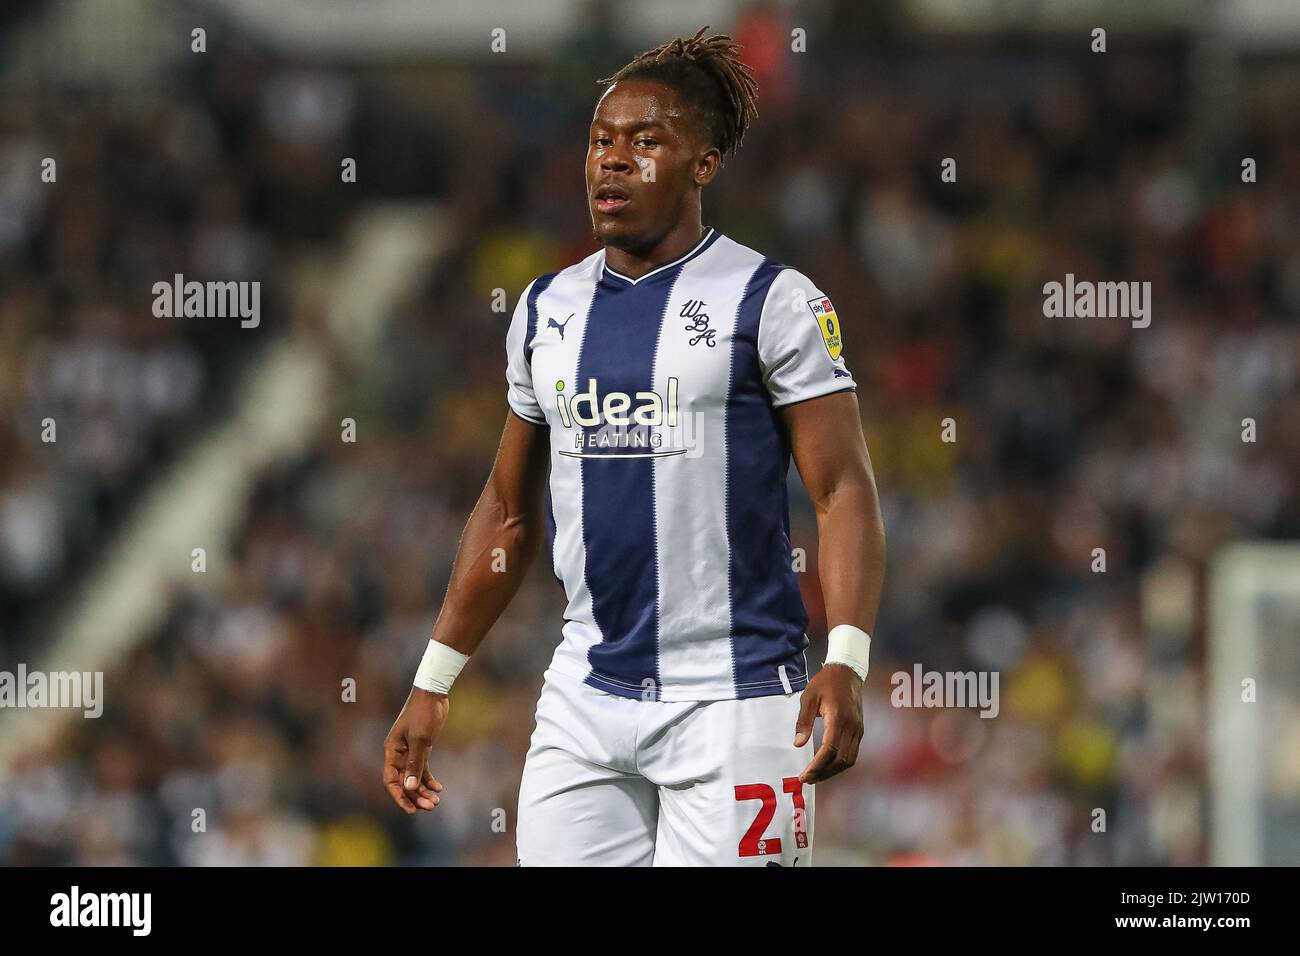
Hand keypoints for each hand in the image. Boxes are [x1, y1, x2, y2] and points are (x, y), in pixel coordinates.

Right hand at [382, 687, 448, 812]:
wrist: (433, 694)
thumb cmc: (424, 714)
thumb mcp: (420, 740)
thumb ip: (414, 764)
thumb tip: (409, 787)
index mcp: (392, 751)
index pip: (390, 780)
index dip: (399, 797)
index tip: (411, 810)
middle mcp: (398, 754)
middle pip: (403, 782)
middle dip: (415, 796)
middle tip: (431, 806)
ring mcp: (409, 752)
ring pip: (413, 778)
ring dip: (423, 790)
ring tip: (436, 801)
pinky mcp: (421, 748)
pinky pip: (422, 769)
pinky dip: (429, 780)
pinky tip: (439, 788)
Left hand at [793, 664, 863, 783]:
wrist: (847, 672)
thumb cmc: (825, 683)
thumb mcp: (809, 697)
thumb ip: (803, 721)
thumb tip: (798, 744)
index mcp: (838, 719)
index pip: (829, 750)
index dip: (817, 766)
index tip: (804, 775)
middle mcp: (852, 727)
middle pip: (840, 760)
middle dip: (823, 773)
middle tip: (807, 779)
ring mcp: (858, 730)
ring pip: (849, 760)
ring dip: (832, 771)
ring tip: (816, 776)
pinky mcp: (859, 731)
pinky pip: (852, 754)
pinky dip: (840, 764)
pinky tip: (828, 766)